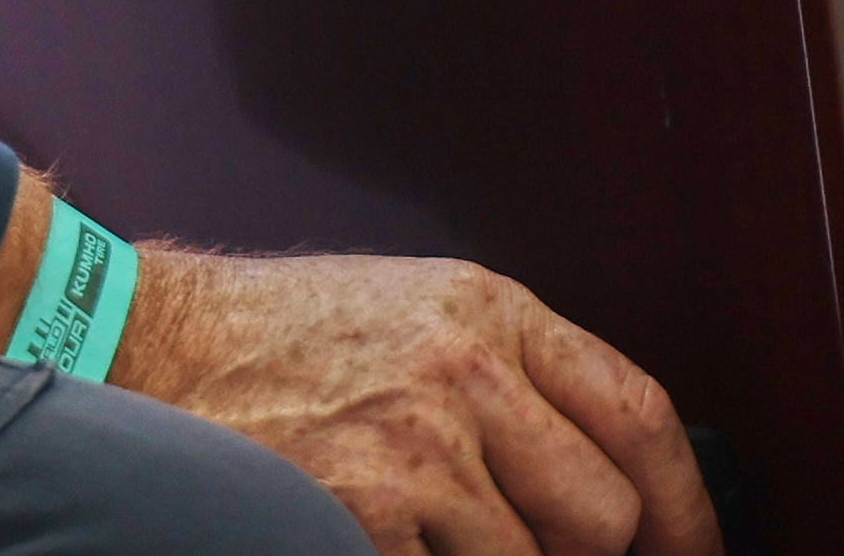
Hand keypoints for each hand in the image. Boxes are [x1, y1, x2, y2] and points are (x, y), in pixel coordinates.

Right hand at [111, 241, 723, 555]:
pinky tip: (384, 539)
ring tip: (430, 531)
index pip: (638, 413)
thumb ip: (515, 379)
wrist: (150, 346)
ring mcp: (417, 449)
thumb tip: (611, 484)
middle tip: (535, 549)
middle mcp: (465, 371)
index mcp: (490, 311)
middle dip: (581, 554)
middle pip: (604, 514)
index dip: (686, 507)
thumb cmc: (279, 335)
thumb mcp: (417, 312)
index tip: (694, 551)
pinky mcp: (366, 516)